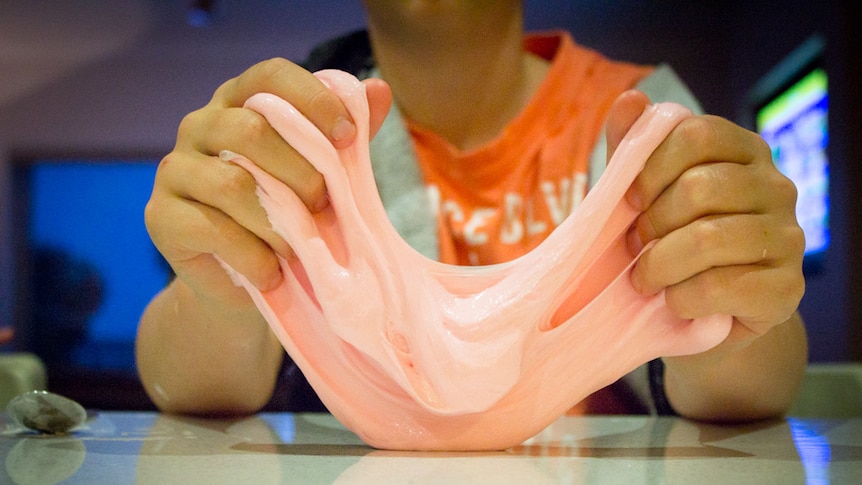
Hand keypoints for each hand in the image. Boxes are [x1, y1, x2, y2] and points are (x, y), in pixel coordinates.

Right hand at [144, 59, 391, 307]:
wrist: (248, 279)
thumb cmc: (290, 214)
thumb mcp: (324, 173)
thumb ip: (347, 134)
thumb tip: (378, 89)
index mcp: (239, 102)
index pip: (271, 76)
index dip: (313, 98)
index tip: (349, 137)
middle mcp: (199, 125)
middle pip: (251, 129)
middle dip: (301, 172)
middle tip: (325, 206)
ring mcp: (175, 169)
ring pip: (231, 184)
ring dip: (278, 221)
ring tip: (301, 248)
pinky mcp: (161, 216)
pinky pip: (211, 229)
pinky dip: (252, 256)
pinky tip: (272, 273)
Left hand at [607, 90, 804, 350]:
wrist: (711, 313)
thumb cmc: (672, 240)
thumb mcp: (646, 192)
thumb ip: (634, 146)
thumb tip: (631, 98)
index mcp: (745, 151)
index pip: (697, 133)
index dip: (652, 166)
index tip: (631, 200)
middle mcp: (777, 186)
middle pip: (699, 187)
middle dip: (651, 223)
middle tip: (633, 247)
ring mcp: (789, 237)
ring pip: (706, 239)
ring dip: (659, 265)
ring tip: (645, 279)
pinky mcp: (787, 287)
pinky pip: (719, 286)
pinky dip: (681, 298)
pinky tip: (675, 301)